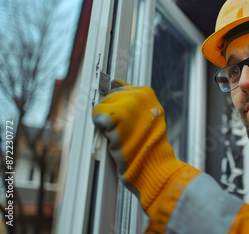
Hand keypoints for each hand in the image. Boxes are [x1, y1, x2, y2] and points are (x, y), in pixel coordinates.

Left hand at [92, 79, 184, 209]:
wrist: (151, 161)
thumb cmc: (149, 142)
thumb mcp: (149, 115)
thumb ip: (135, 104)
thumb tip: (117, 98)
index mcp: (146, 92)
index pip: (119, 87)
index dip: (115, 101)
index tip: (116, 111)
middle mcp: (137, 95)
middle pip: (109, 96)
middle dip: (110, 111)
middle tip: (120, 128)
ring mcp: (125, 105)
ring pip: (102, 106)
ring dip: (105, 120)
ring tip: (118, 132)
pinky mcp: (113, 117)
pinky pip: (97, 116)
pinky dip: (101, 127)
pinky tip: (112, 135)